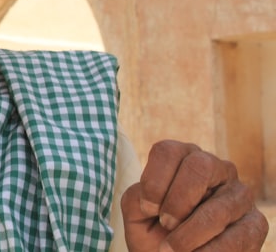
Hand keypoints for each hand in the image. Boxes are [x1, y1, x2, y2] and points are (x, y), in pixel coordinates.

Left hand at [120, 140, 268, 250]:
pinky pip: (237, 236)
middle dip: (177, 201)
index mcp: (183, 158)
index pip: (168, 151)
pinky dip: (210, 251)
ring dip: (190, 234)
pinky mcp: (255, 223)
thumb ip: (137, 198)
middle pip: (199, 166)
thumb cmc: (155, 230)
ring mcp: (239, 194)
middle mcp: (216, 168)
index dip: (154, 181)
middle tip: (165, 224)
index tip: (147, 209)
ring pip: (218, 208)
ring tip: (172, 249)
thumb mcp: (137, 213)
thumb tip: (150, 198)